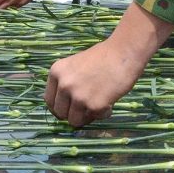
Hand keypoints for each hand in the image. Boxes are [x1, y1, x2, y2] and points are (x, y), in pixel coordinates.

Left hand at [46, 4, 172, 127]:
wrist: (124, 52)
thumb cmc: (103, 56)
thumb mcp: (75, 65)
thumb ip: (67, 82)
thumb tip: (64, 104)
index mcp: (56, 72)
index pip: (49, 101)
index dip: (60, 108)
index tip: (68, 109)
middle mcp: (64, 85)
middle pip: (60, 113)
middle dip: (73, 114)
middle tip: (86, 108)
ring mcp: (78, 96)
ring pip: (75, 121)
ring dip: (87, 116)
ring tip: (99, 104)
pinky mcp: (94, 105)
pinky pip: (95, 118)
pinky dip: (104, 113)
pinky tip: (110, 102)